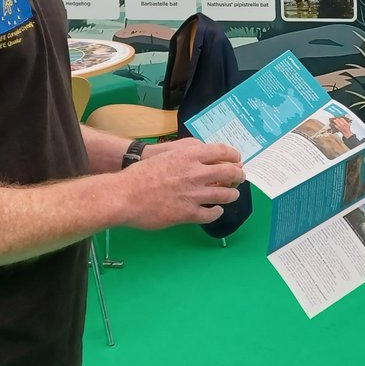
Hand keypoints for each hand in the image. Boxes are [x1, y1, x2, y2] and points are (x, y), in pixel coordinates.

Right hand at [117, 138, 243, 230]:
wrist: (125, 195)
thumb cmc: (142, 172)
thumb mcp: (167, 155)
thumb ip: (186, 154)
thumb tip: (203, 155)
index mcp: (189, 155)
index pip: (222, 152)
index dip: (233, 156)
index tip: (237, 160)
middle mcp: (196, 173)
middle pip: (229, 173)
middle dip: (238, 175)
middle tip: (239, 178)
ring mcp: (194, 194)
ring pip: (225, 195)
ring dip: (231, 194)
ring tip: (232, 195)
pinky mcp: (188, 213)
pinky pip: (211, 213)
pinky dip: (216, 212)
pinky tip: (215, 211)